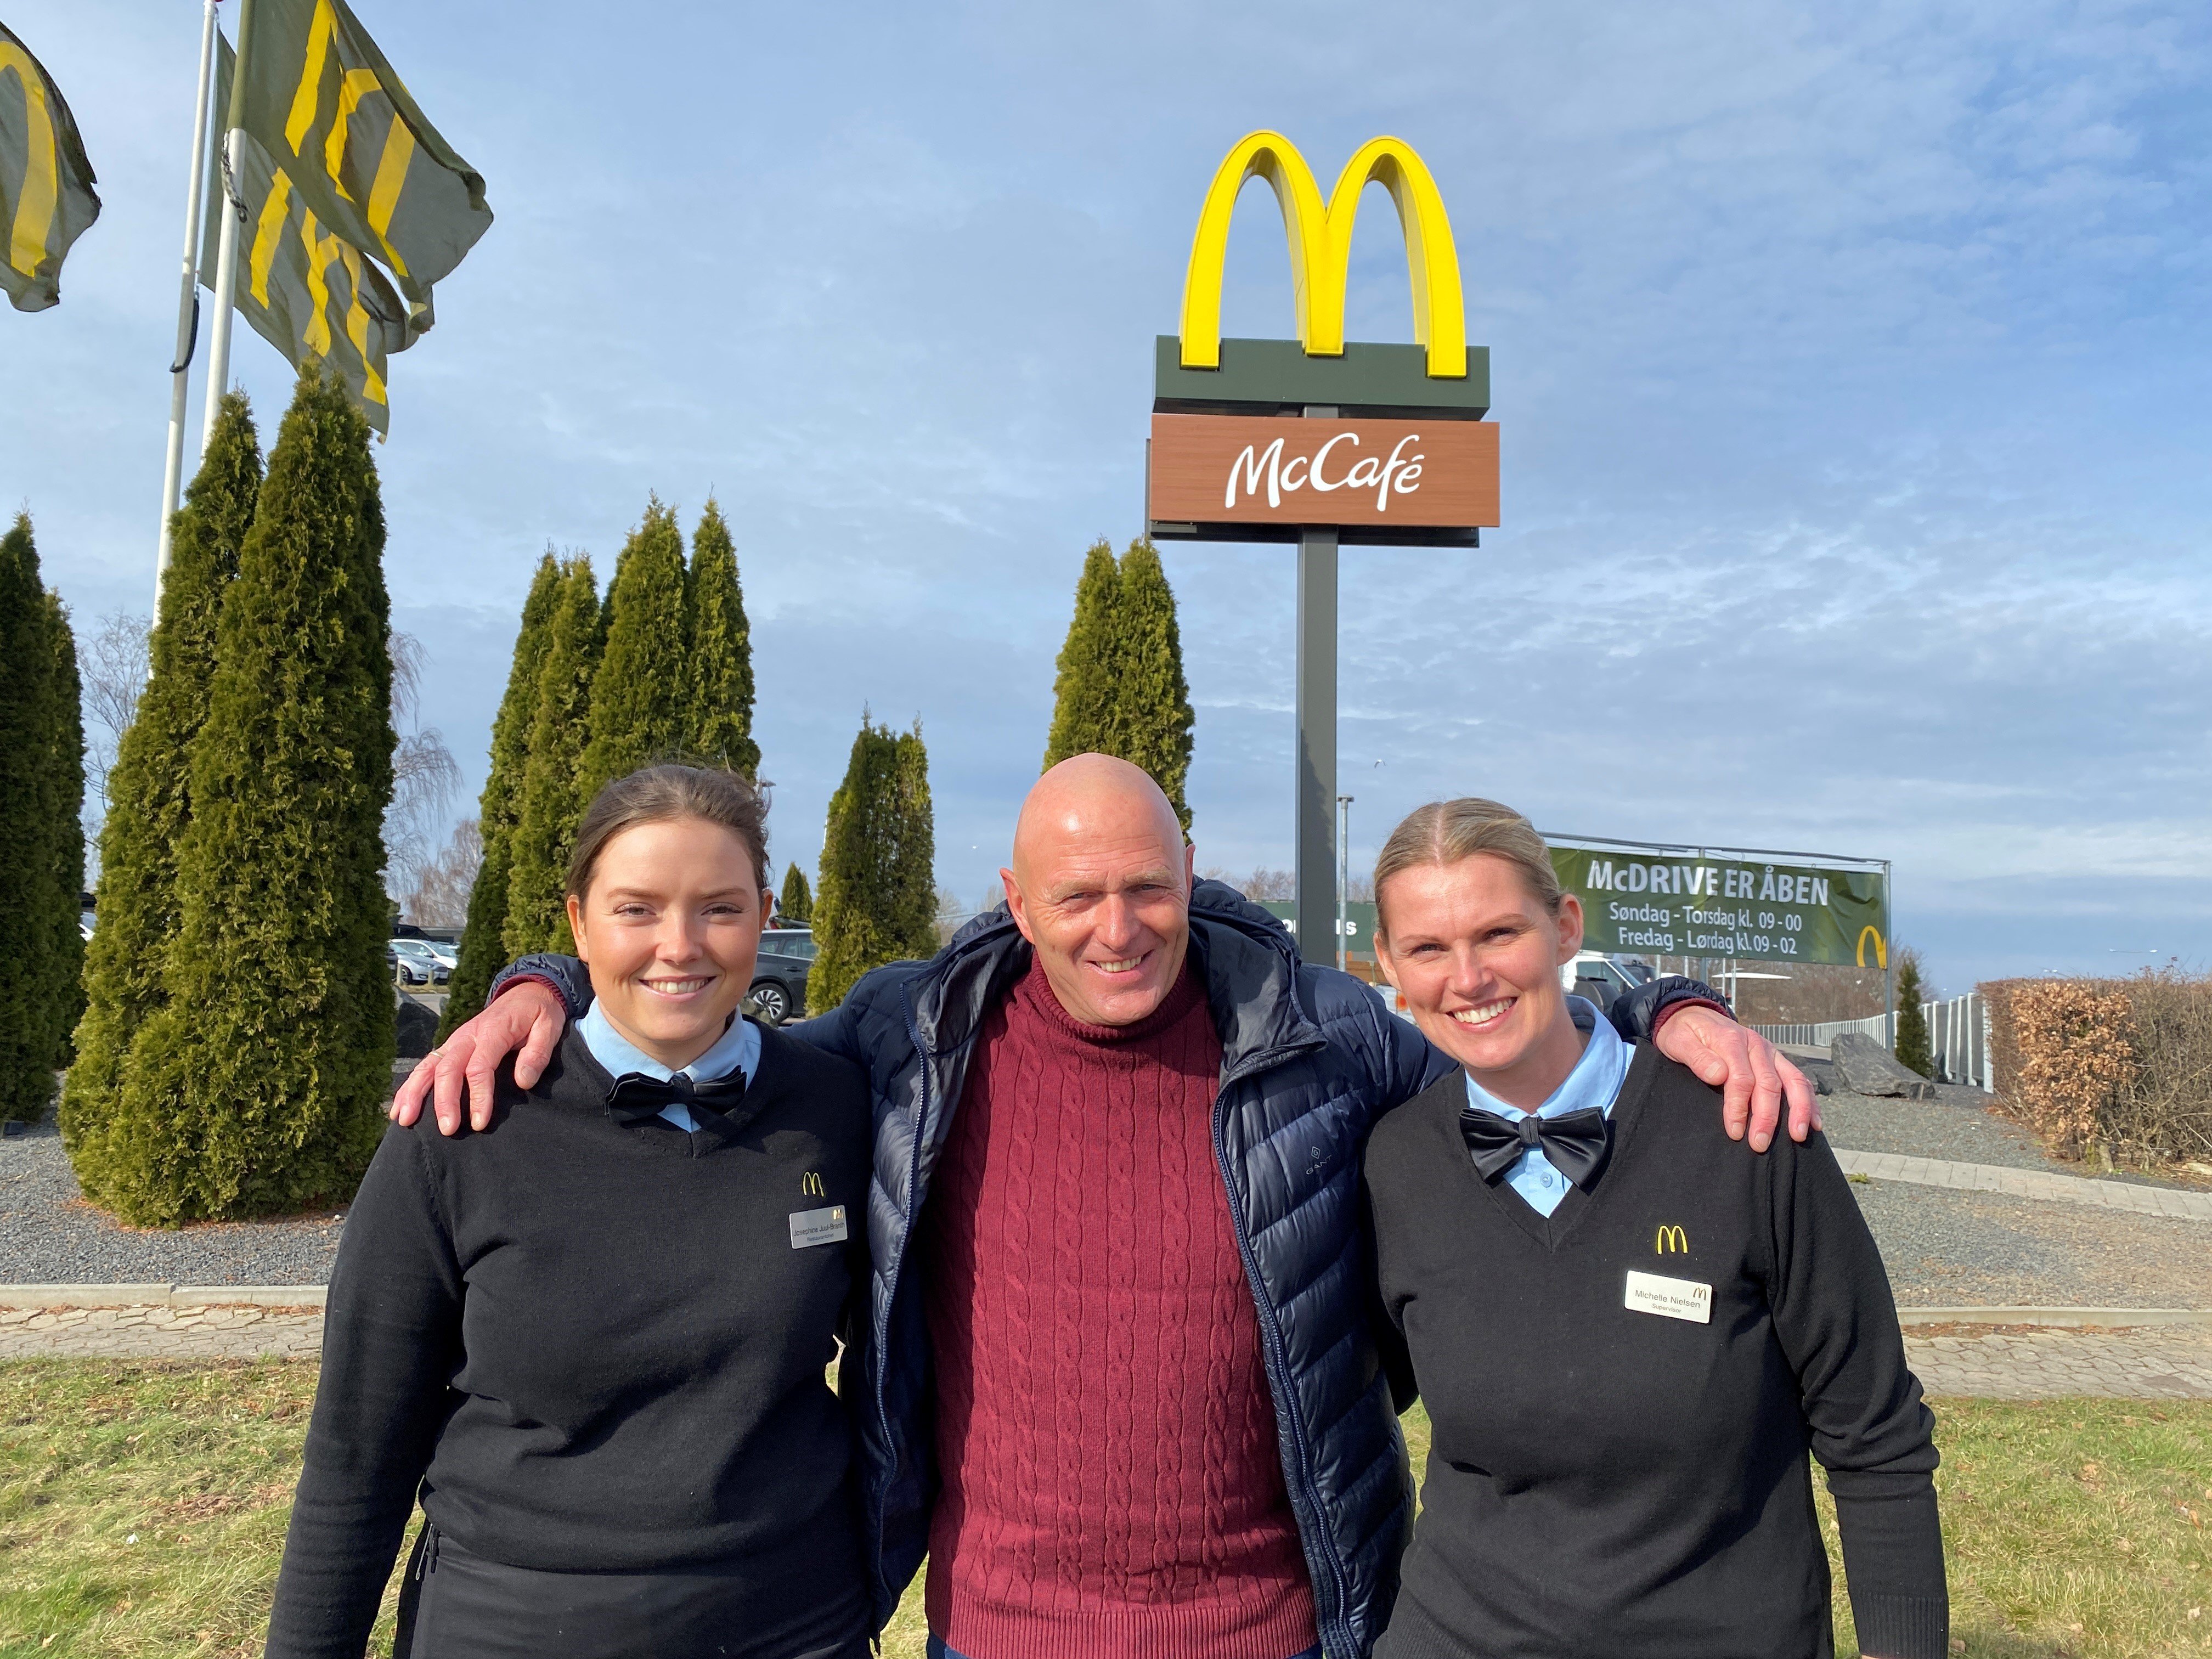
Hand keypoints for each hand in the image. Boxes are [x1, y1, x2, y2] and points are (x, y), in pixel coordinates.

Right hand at [389, 981, 566, 1134]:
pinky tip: (399, 1108)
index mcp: (493, 1031)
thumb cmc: (539, 1012)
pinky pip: (425, 1066)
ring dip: (414, 1093)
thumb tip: (523, 1082)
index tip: (479, 1123)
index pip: (479, 1067)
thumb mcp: (550, 1027)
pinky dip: (410, 1086)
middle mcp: (468, 1035)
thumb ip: (537, 1054)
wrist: (527, 991)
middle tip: (447, 1130)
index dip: (478, 1096)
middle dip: (444, 1101)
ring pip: (428, 1066)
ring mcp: (455, 1040)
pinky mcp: (450, 1047)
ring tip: (405, 1121)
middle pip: (448, 1069)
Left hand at [1652, 1006, 1819, 1151]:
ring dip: (1798, 1109)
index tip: (1735, 1132)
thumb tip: (1718, 1075)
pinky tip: (1814, 1122)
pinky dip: (1809, 1101)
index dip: (1739, 1107)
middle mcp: (1755, 1045)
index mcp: (1731, 1040)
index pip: (1741, 1079)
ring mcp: (1769, 1052)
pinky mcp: (1776, 1059)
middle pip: (1768, 1084)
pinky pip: (1798, 1079)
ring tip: (1798, 1135)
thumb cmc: (1684, 1033)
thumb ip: (1697, 1057)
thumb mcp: (1678, 1041)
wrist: (1692, 1015)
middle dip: (1767, 1117)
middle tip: (1760, 1144)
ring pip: (1792, 1080)